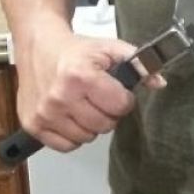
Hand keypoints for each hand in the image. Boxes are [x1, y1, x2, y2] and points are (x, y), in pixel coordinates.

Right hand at [15, 17, 164, 151]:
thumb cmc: (76, 50)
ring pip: (86, 138)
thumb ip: (138, 63)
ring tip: (84, 105)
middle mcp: (61, 97)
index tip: (116, 90)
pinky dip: (73, 135)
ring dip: (91, 125)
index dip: (123, 99)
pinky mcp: (33, 125)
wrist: (39, 46)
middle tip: (100, 97)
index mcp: (81, 76)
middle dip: (108, 112)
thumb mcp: (109, 48)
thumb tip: (160, 83)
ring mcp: (45, 114)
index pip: (120, 105)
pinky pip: (66, 146)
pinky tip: (71, 116)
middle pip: (104, 125)